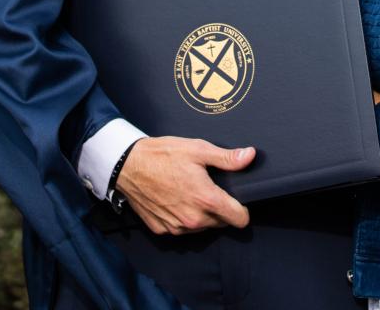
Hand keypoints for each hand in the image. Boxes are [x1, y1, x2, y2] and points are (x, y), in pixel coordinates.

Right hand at [116, 136, 254, 234]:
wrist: (129, 166)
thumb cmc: (164, 154)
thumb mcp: (198, 149)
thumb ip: (227, 158)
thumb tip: (250, 156)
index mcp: (205, 199)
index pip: (238, 219)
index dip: (243, 210)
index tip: (239, 199)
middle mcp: (193, 219)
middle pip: (222, 223)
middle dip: (222, 209)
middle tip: (212, 188)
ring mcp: (176, 227)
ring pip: (203, 227)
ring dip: (204, 214)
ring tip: (193, 191)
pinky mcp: (163, 230)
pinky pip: (183, 229)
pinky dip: (185, 218)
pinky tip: (178, 199)